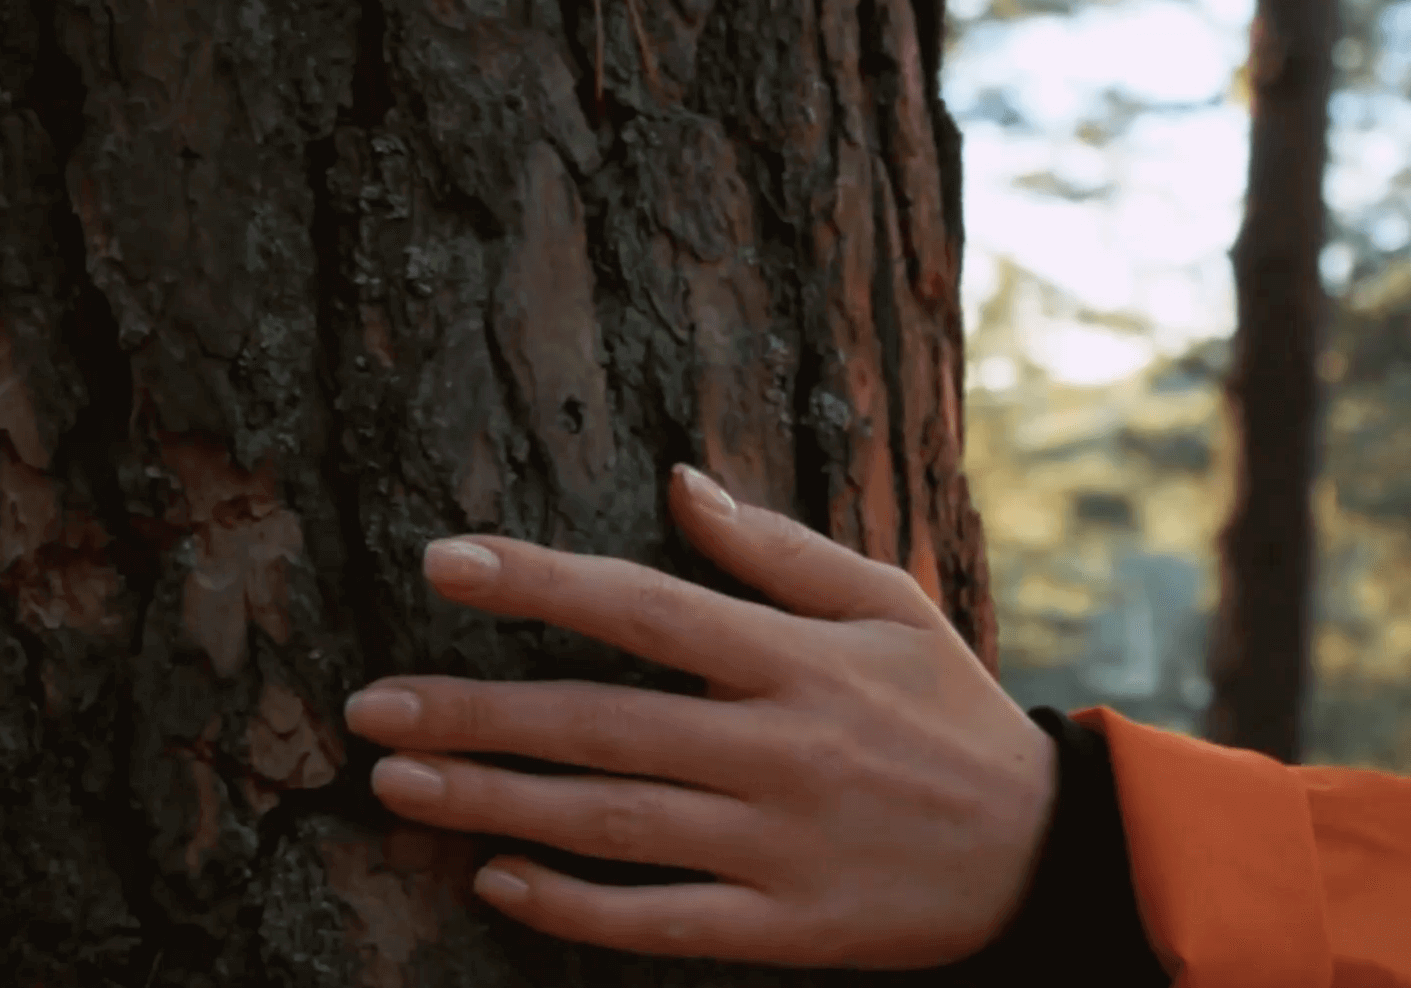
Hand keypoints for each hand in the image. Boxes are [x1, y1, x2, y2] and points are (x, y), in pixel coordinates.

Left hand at [342, 465, 1057, 969]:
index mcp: (798, 658)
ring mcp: (779, 844)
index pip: (645, 605)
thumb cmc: (951, 710)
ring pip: (611, 822)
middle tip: (367, 708)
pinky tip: (495, 882)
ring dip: (495, 804)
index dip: (538, 582)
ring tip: (396, 783)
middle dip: (474, 713)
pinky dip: (573, 907)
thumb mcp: (888, 604)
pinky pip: (661, 921)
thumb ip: (776, 550)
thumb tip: (677, 484)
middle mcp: (779, 748)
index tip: (443, 561)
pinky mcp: (786, 927)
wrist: (1042, 853)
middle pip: (600, 723)